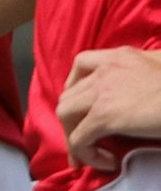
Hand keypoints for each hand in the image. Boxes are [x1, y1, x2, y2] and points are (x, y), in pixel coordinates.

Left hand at [61, 46, 160, 169]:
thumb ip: (151, 64)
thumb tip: (152, 68)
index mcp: (119, 56)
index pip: (81, 64)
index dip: (76, 87)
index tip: (83, 106)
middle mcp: (104, 70)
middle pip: (70, 93)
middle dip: (73, 118)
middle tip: (87, 137)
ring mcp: (102, 92)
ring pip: (65, 113)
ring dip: (73, 135)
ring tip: (91, 152)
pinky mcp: (105, 116)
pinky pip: (79, 137)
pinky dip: (84, 152)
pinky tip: (106, 161)